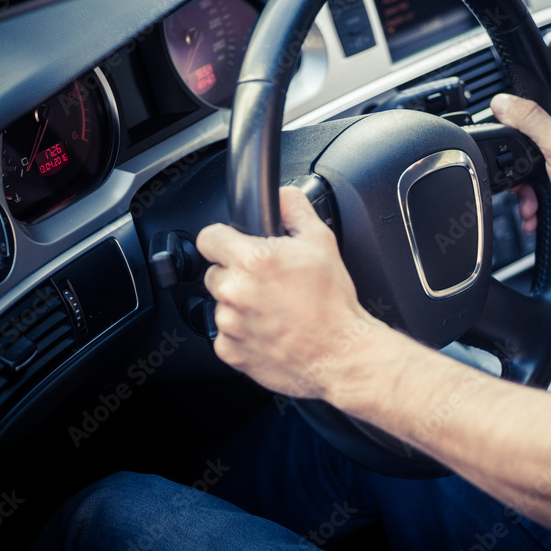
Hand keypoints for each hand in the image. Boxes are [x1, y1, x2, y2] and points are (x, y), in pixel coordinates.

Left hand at [196, 186, 382, 398]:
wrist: (341, 355)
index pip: (209, 237)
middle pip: (215, 272)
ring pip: (221, 304)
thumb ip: (295, 208)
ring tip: (275, 310)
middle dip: (237, 274)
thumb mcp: (322, 242)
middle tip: (269, 283)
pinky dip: (243, 333)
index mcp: (252, 261)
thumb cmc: (333, 304)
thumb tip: (281, 195)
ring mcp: (229, 324)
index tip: (235, 246)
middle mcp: (234, 292)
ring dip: (240, 305)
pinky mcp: (230, 351)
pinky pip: (226, 335)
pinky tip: (270, 331)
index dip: (224, 238)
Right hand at [490, 93, 550, 255]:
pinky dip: (536, 198)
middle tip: (525, 179)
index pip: (545, 105)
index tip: (517, 139)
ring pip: (538, 167)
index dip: (525, 122)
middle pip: (536, 140)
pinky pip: (544, 183)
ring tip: (531, 201)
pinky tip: (536, 208)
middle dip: (526, 168)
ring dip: (528, 188)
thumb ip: (529, 120)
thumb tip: (503, 102)